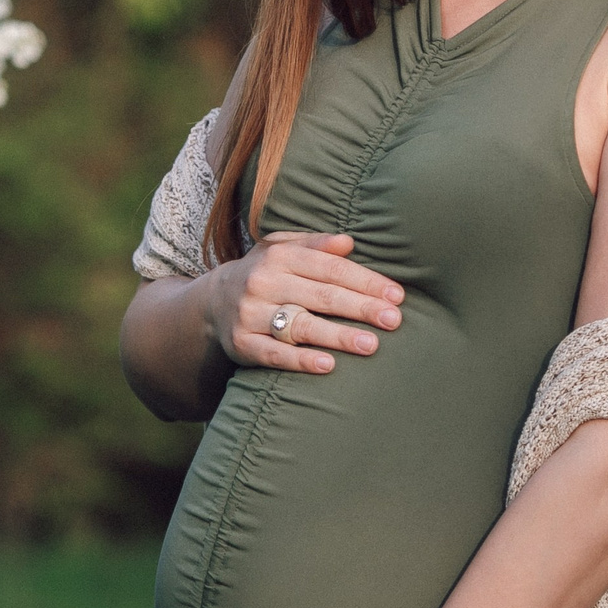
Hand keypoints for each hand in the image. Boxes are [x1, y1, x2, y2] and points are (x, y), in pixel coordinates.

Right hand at [201, 232, 403, 375]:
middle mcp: (264, 282)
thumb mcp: (283, 250)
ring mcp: (251, 314)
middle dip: (361, 308)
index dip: (366, 281)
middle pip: (321, 296)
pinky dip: (300, 360)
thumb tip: (348, 243)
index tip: (396, 296)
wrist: (212, 303)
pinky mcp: (242, 343)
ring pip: (301, 325)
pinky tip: (328, 364)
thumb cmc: (264, 274)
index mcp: (280, 256)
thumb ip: (316, 244)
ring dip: (338, 335)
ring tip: (370, 345)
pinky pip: (274, 353)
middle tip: (394, 320)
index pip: (331, 268)